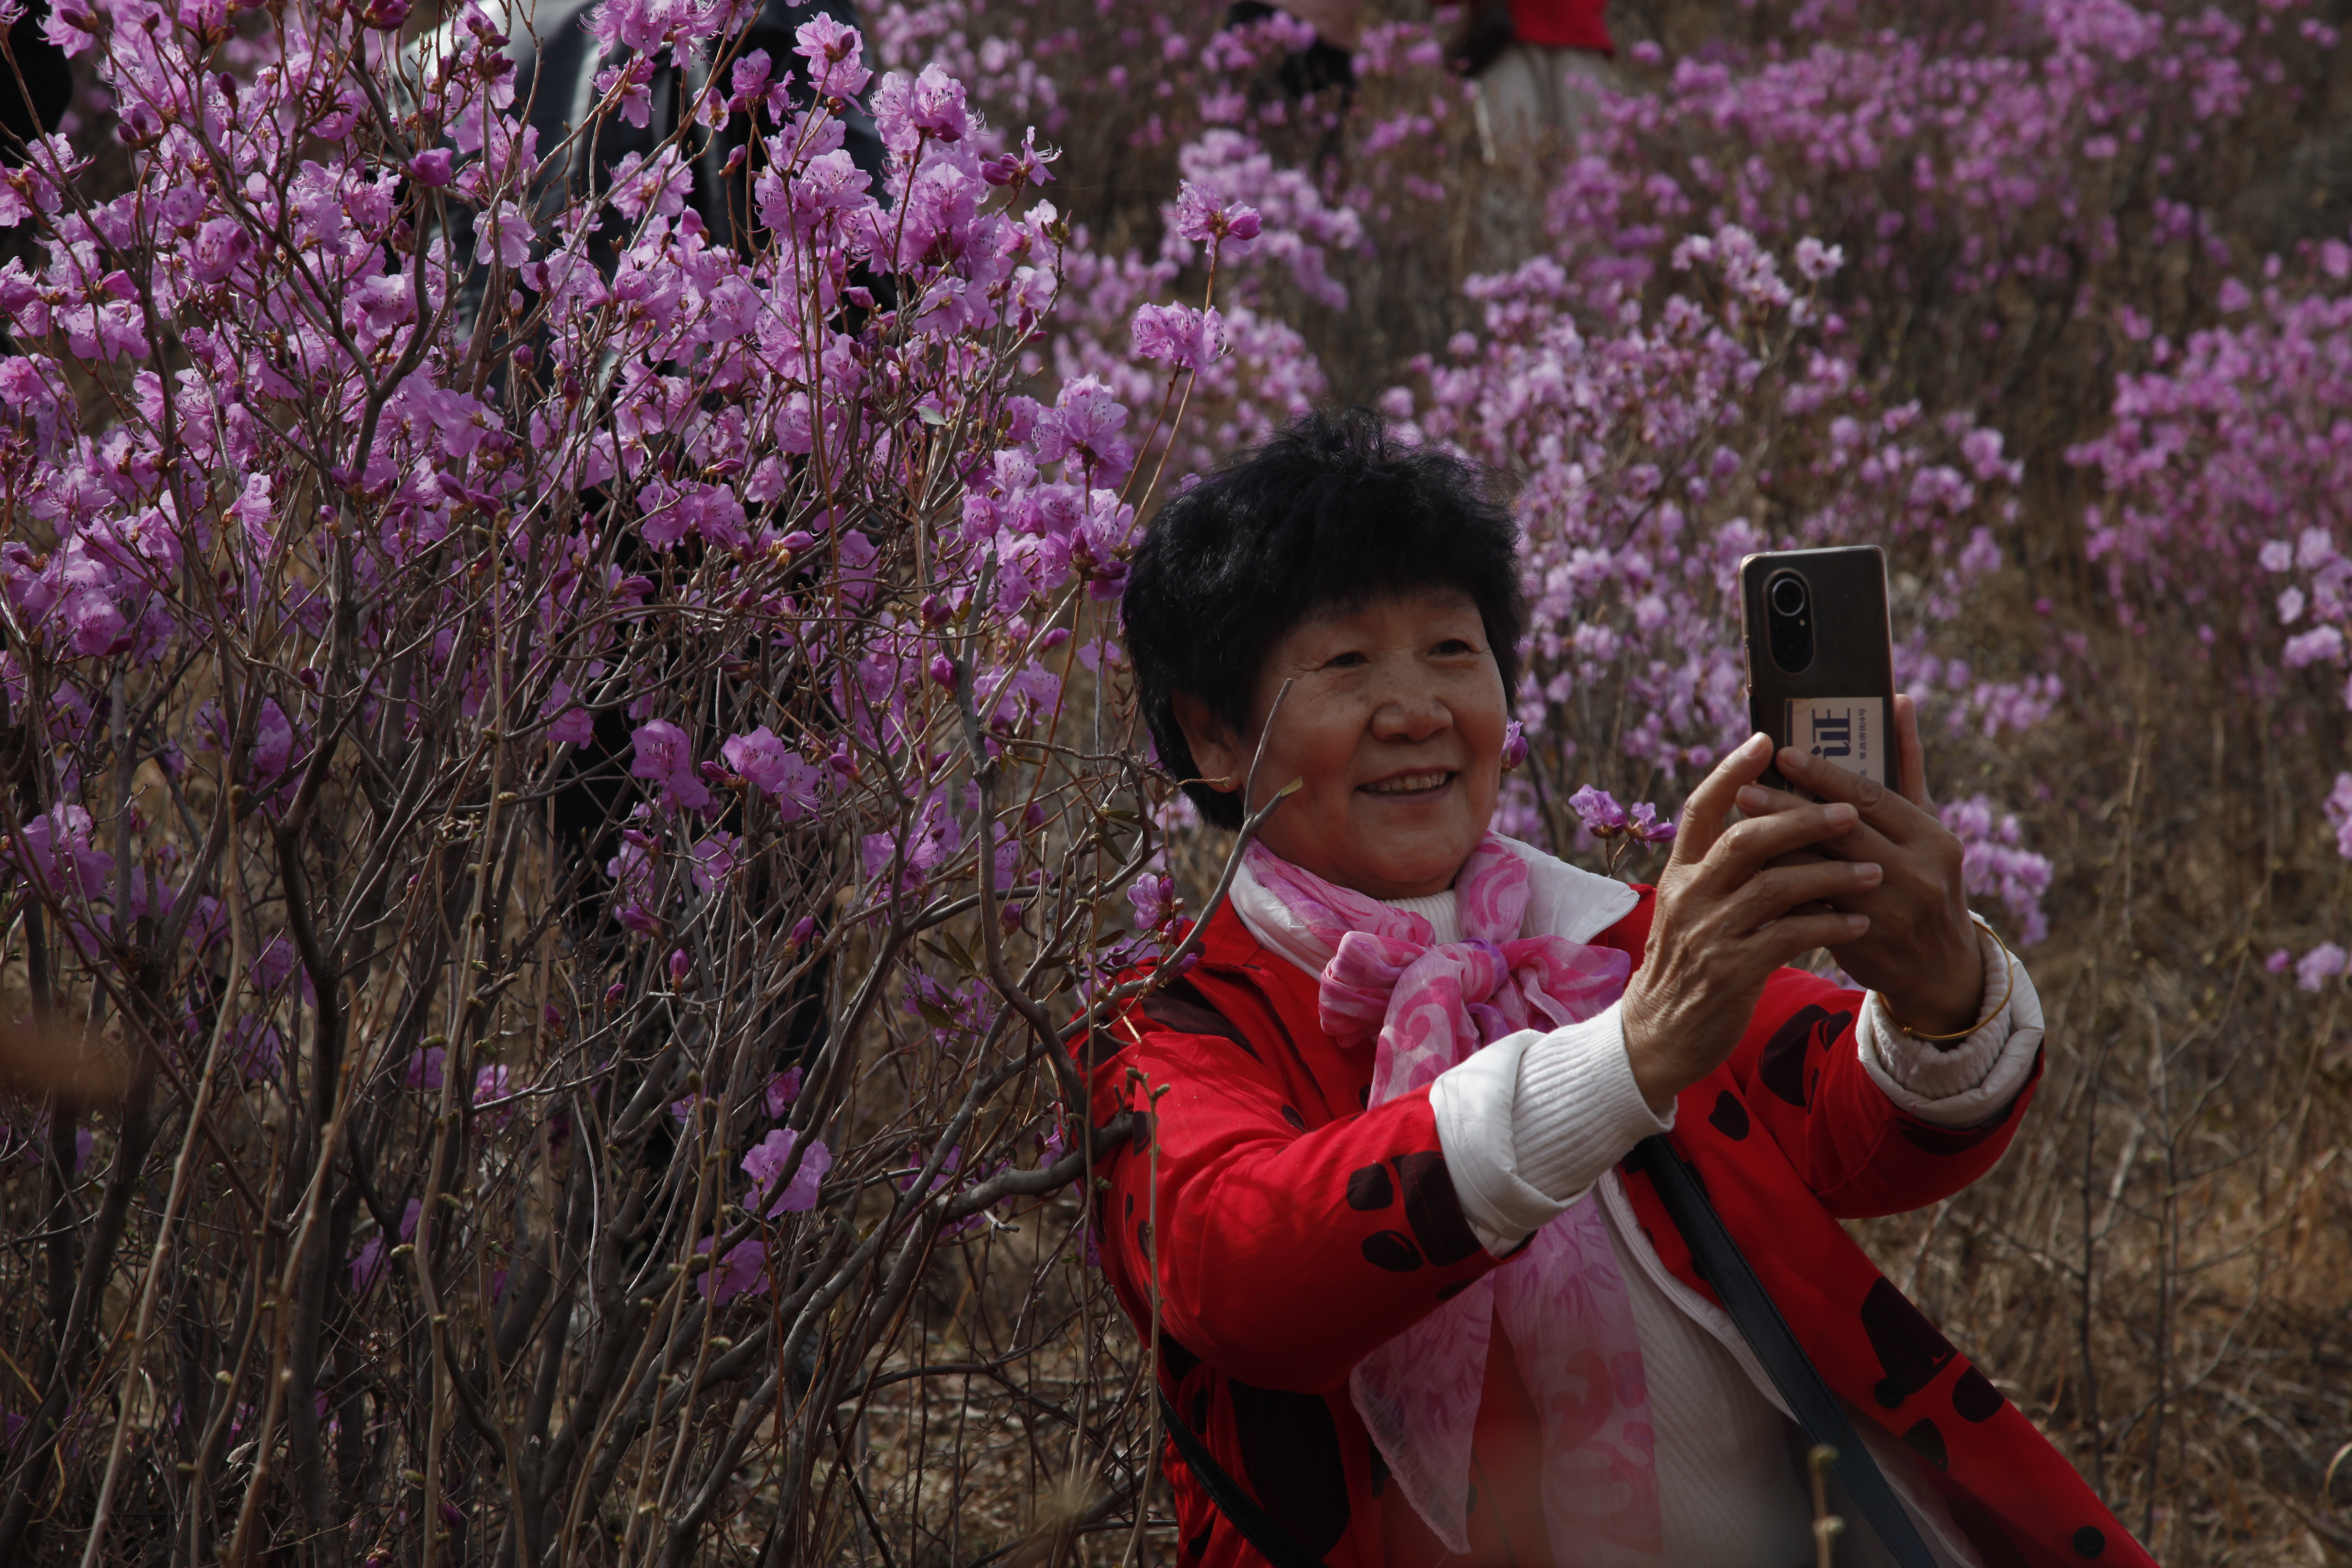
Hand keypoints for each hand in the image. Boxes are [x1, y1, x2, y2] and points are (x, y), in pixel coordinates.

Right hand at [1621, 733, 1878, 1113]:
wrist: (1658, 1034)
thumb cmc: (1687, 964)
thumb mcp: (1690, 908)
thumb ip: (1722, 870)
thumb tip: (1771, 825)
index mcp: (1679, 873)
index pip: (1700, 808)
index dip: (1731, 770)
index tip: (1767, 739)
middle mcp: (1689, 895)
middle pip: (1746, 839)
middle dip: (1802, 819)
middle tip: (1850, 810)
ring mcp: (1708, 933)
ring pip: (1775, 886)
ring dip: (1830, 874)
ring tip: (1874, 872)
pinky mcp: (1732, 971)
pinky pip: (1789, 936)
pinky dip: (1828, 925)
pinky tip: (1858, 921)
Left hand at [1736, 694, 1982, 1036]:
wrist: (1940, 966)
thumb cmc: (1926, 877)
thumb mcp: (1925, 824)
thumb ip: (1907, 764)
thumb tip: (1897, 701)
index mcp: (1933, 838)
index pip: (1871, 796)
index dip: (1825, 775)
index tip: (1783, 753)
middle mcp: (1917, 873)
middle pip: (1841, 832)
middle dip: (1788, 809)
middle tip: (1744, 788)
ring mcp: (1891, 912)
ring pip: (1821, 873)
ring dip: (1776, 850)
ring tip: (1736, 829)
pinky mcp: (1863, 943)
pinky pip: (1812, 912)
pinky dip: (1781, 891)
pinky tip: (1748, 874)